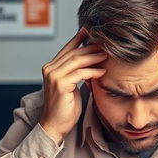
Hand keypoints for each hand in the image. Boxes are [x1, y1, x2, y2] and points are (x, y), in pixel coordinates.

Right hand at [39, 29, 106, 143]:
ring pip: (77, 60)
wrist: (55, 125)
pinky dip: (93, 71)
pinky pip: (80, 73)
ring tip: (106, 55)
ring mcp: (54, 76)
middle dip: (90, 47)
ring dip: (94, 57)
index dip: (79, 39)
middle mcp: (50, 69)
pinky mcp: (60, 84)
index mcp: (51, 68)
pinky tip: (102, 72)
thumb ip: (75, 73)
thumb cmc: (64, 108)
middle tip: (105, 44)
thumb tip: (90, 62)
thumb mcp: (70, 86)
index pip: (67, 49)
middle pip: (73, 53)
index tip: (90, 32)